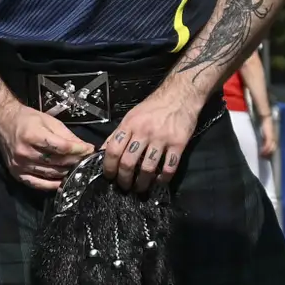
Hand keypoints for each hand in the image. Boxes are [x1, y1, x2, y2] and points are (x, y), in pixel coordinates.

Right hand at [0, 99, 95, 195]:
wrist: (3, 123)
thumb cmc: (26, 120)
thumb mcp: (49, 121)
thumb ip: (67, 136)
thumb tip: (85, 147)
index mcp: (32, 135)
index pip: (62, 147)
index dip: (78, 150)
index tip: (89, 149)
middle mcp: (25, 152)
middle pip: (58, 162)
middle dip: (75, 161)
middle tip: (86, 159)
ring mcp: (20, 165)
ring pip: (51, 174)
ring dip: (67, 172)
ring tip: (77, 167)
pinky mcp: (17, 174)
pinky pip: (38, 184)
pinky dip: (52, 185)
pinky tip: (63, 181)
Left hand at [102, 82, 206, 198]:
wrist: (180, 95)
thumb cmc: (154, 106)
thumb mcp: (131, 116)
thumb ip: (118, 134)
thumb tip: (103, 151)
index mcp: (130, 125)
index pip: (113, 150)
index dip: (109, 167)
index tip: (109, 176)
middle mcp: (144, 132)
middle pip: (128, 163)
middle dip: (124, 179)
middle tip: (124, 186)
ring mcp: (162, 139)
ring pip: (147, 168)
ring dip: (142, 183)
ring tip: (140, 188)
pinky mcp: (178, 144)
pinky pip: (169, 167)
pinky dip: (163, 178)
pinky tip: (159, 181)